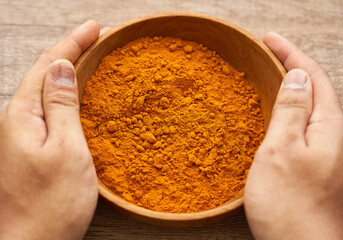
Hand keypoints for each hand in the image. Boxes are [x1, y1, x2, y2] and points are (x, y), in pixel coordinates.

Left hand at [0, 20, 99, 239]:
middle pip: (44, 74)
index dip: (72, 43)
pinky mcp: (31, 148)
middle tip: (95, 37)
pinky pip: (48, 110)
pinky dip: (65, 95)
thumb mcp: (66, 150)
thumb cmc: (51, 205)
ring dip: (68, 70)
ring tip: (89, 57)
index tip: (94, 27)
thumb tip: (63, 68)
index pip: (49, 66)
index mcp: (22, 115)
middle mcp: (16, 121)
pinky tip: (77, 95)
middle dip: (70, 51)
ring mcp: (22, 135)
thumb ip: (62, 106)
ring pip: (46, 91)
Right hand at [245, 32, 342, 238]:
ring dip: (289, 84)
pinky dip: (286, 107)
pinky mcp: (309, 162)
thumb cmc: (289, 205)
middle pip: (314, 87)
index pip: (311, 75)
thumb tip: (296, 77)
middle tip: (269, 51)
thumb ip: (290, 112)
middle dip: (292, 63)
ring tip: (269, 73)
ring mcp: (321, 149)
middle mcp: (329, 135)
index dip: (290, 53)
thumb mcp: (282, 151)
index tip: (268, 38)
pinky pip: (300, 123)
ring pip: (307, 105)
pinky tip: (273, 112)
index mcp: (326, 126)